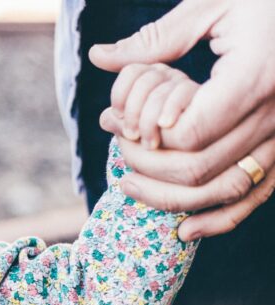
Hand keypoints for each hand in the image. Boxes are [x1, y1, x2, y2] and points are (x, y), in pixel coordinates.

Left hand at [89, 0, 274, 238]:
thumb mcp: (213, 4)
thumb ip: (156, 38)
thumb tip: (99, 58)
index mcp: (254, 77)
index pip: (187, 133)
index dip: (147, 138)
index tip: (120, 123)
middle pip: (198, 169)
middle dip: (146, 167)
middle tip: (116, 151)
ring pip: (224, 190)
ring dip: (170, 198)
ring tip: (129, 185)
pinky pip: (257, 196)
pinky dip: (220, 219)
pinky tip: (184, 231)